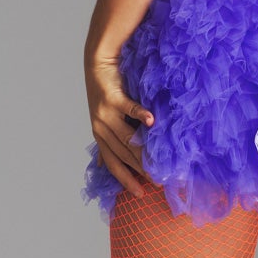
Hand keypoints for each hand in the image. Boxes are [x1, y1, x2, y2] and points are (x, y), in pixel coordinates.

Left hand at [85, 53, 154, 196]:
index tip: (140, 194)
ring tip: (158, 161)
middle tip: (159, 179)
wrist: (98, 63)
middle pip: (123, 153)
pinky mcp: (112, 97)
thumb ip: (109, 139)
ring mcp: (106, 113)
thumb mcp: (105, 119)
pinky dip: (140, 115)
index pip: (113, 163)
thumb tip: (102, 164)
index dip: (125, 179)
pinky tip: (151, 122)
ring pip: (126, 136)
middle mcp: (101, 127)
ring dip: (142, 150)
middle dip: (140, 168)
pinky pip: (128, 108)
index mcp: (100, 135)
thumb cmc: (106, 91)